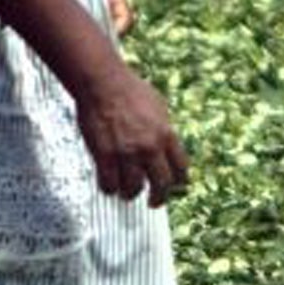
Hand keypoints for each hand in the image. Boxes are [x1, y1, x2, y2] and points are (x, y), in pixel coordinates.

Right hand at [75, 64, 188, 206]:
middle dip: (159, 198)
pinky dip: (109, 188)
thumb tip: (165, 146)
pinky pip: (109, 183)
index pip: (181, 170)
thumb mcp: (158, 107)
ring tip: (126, 193)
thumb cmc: (129, 89)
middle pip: (161, 185)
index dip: (178, 182)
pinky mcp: (105, 155)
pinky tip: (108, 185)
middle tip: (154, 202)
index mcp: (166, 135)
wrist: (102, 83)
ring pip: (133, 188)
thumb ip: (164, 130)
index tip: (173, 186)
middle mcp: (150, 148)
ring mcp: (127, 153)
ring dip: (130, 193)